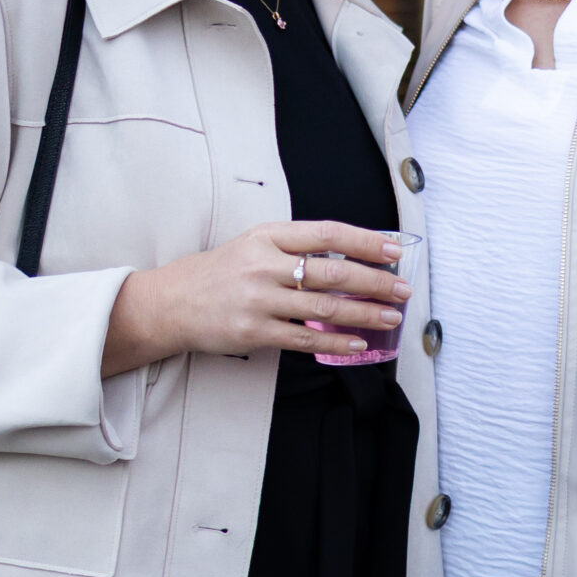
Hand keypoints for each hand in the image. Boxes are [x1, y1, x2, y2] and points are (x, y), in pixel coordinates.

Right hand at [101, 220, 408, 374]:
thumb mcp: (254, 245)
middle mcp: (264, 265)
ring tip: (391, 316)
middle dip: (375, 281)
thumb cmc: (221, 273)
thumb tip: (350, 257)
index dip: (365, 241)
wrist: (172, 302)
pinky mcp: (254, 332)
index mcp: (267, 236)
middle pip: (333, 271)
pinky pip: (305, 338)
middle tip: (403, 289)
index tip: (394, 250)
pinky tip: (359, 343)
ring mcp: (259, 300)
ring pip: (324, 306)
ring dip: (364, 312)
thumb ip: (295, 248)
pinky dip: (336, 341)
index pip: (327, 233)